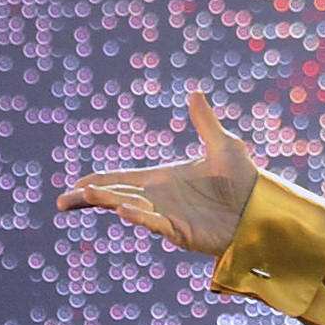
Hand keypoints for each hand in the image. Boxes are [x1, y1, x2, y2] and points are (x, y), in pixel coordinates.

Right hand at [56, 90, 260, 259]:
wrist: (262, 209)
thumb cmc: (243, 181)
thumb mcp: (223, 146)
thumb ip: (205, 122)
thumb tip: (195, 92)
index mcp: (164, 179)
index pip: (123, 179)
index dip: (99, 181)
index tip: (76, 186)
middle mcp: (160, 199)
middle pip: (117, 196)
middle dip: (90, 198)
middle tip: (62, 202)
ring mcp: (169, 217)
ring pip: (131, 209)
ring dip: (110, 202)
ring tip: (88, 195)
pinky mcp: (182, 232)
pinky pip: (156, 224)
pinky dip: (139, 218)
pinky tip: (123, 210)